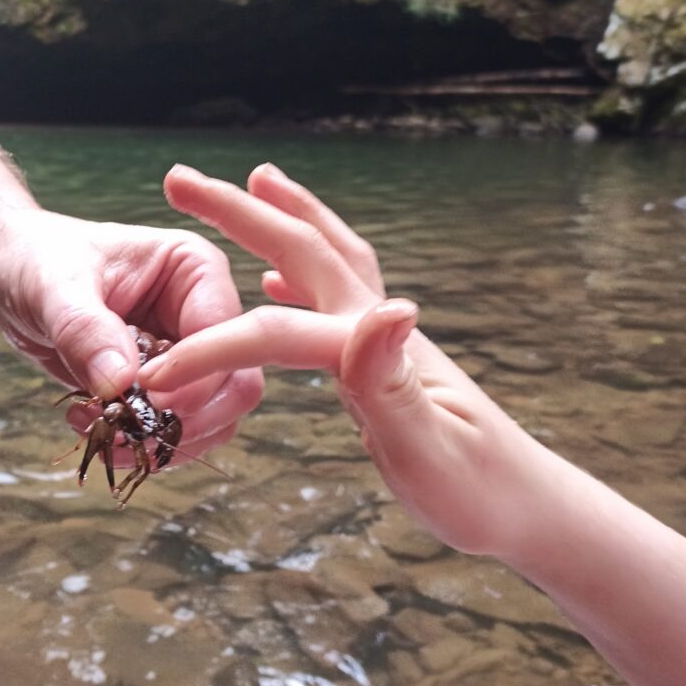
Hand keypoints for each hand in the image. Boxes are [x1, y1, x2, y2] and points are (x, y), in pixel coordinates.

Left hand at [0, 207, 263, 459]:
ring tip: (102, 432)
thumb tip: (121, 383)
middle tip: (130, 429)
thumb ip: (86, 330)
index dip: (193, 374)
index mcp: (197, 270)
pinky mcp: (168, 389)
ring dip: (162, 441)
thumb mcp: (55, 286)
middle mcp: (206, 316)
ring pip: (214, 420)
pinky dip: (143, 446)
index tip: (143, 393)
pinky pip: (178, 433)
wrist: (18, 276)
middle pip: (236, 384)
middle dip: (187, 419)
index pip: (223, 334)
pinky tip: (95, 431)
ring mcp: (192, 357)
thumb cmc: (40, 260)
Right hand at [139, 164, 549, 556]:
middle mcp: (379, 327)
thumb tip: (388, 306)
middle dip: (240, 212)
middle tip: (182, 179)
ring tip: (254, 184)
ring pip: (326, 259)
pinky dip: (302, 273)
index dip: (213, 346)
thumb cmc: (480, 493)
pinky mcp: (385, 357)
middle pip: (304, 250)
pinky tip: (278, 282)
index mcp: (379, 348)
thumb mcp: (432, 451)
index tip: (156, 377)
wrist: (529, 505)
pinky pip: (334, 296)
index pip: (279, 331)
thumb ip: (393, 385)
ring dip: (284, 218)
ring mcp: (384, 337)